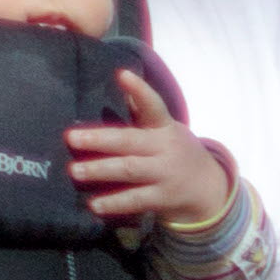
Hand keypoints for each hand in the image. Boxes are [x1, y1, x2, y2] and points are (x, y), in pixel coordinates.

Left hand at [65, 90, 237, 240]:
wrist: (208, 188)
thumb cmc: (175, 151)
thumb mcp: (165, 128)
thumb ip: (142, 110)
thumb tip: (122, 76)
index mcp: (165, 127)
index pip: (153, 105)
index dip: (139, 91)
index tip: (122, 75)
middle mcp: (165, 148)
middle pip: (130, 141)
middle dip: (100, 139)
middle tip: (70, 138)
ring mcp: (165, 174)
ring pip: (130, 170)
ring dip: (101, 170)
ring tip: (74, 170)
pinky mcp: (163, 198)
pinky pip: (136, 200)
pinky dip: (115, 202)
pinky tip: (94, 204)